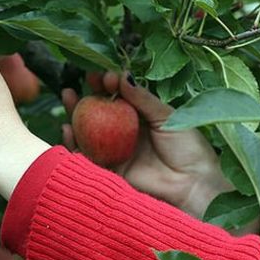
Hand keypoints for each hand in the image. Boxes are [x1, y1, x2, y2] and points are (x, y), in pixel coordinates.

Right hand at [62, 72, 233, 218]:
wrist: (193, 186)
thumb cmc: (188, 149)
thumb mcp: (167, 118)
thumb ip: (143, 98)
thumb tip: (122, 75)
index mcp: (142, 118)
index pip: (120, 97)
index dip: (109, 84)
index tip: (102, 74)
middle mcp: (127, 134)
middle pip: (100, 112)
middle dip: (88, 95)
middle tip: (81, 81)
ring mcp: (117, 153)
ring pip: (89, 132)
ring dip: (76, 114)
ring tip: (68, 97)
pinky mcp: (111, 172)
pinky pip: (86, 158)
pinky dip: (73, 144)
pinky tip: (67, 129)